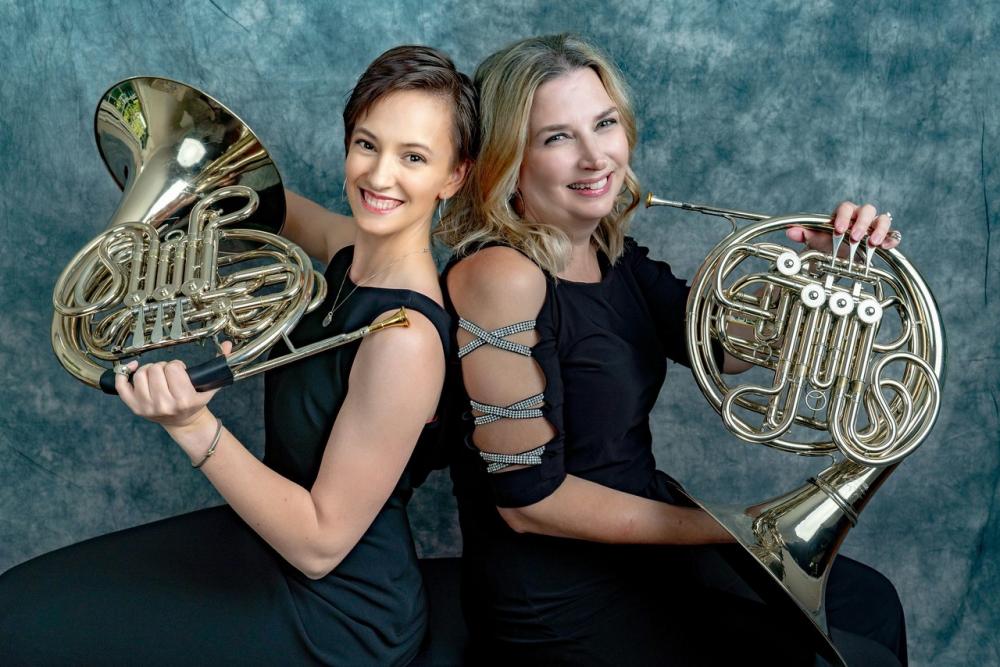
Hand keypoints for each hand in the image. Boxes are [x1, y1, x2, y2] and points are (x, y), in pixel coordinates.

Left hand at [116, 341, 233, 429]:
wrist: (184, 422)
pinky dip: (124, 373)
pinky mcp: (135, 407)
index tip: (180, 372)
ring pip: (140, 374)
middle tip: (169, 375)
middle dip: (163, 367)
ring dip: (149, 370)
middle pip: (156, 368)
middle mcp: (165, 404)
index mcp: (184, 399)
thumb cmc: (196, 401)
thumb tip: (229, 344)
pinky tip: (133, 368)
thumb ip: (221, 365)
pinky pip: (122, 386)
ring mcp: (147, 407)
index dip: (177, 366)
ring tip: (157, 375)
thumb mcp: (211, 386)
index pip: (173, 368)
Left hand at [785, 201, 901, 254]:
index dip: (843, 217)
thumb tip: (791, 231)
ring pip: (882, 219)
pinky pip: (893, 234)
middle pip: (867, 210)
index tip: (838, 230)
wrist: (840, 255)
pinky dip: (891, 238)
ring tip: (872, 243)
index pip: (846, 207)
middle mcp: (861, 216)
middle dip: (861, 223)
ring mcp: (874, 226)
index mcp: (844, 213)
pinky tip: (886, 246)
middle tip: (854, 237)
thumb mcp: (816, 239)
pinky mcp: (884, 237)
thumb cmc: (829, 242)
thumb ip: (804, 234)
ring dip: (878, 230)